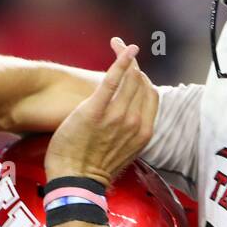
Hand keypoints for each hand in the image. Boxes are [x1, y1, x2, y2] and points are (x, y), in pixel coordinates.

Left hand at [43, 37, 157, 185]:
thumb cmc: (94, 169)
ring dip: (124, 57)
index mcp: (144, 132)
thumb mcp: (123, 152)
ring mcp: (116, 116)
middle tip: (123, 49)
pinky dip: (120, 61)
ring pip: (130, 79)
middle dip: (134, 63)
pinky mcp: (96, 111)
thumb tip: (129, 120)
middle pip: (141, 83)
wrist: (75, 181)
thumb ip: (129, 132)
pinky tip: (120, 46)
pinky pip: (112, 80)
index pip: (151, 94)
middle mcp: (135, 123)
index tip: (134, 68)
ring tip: (116, 44)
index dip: (144, 78)